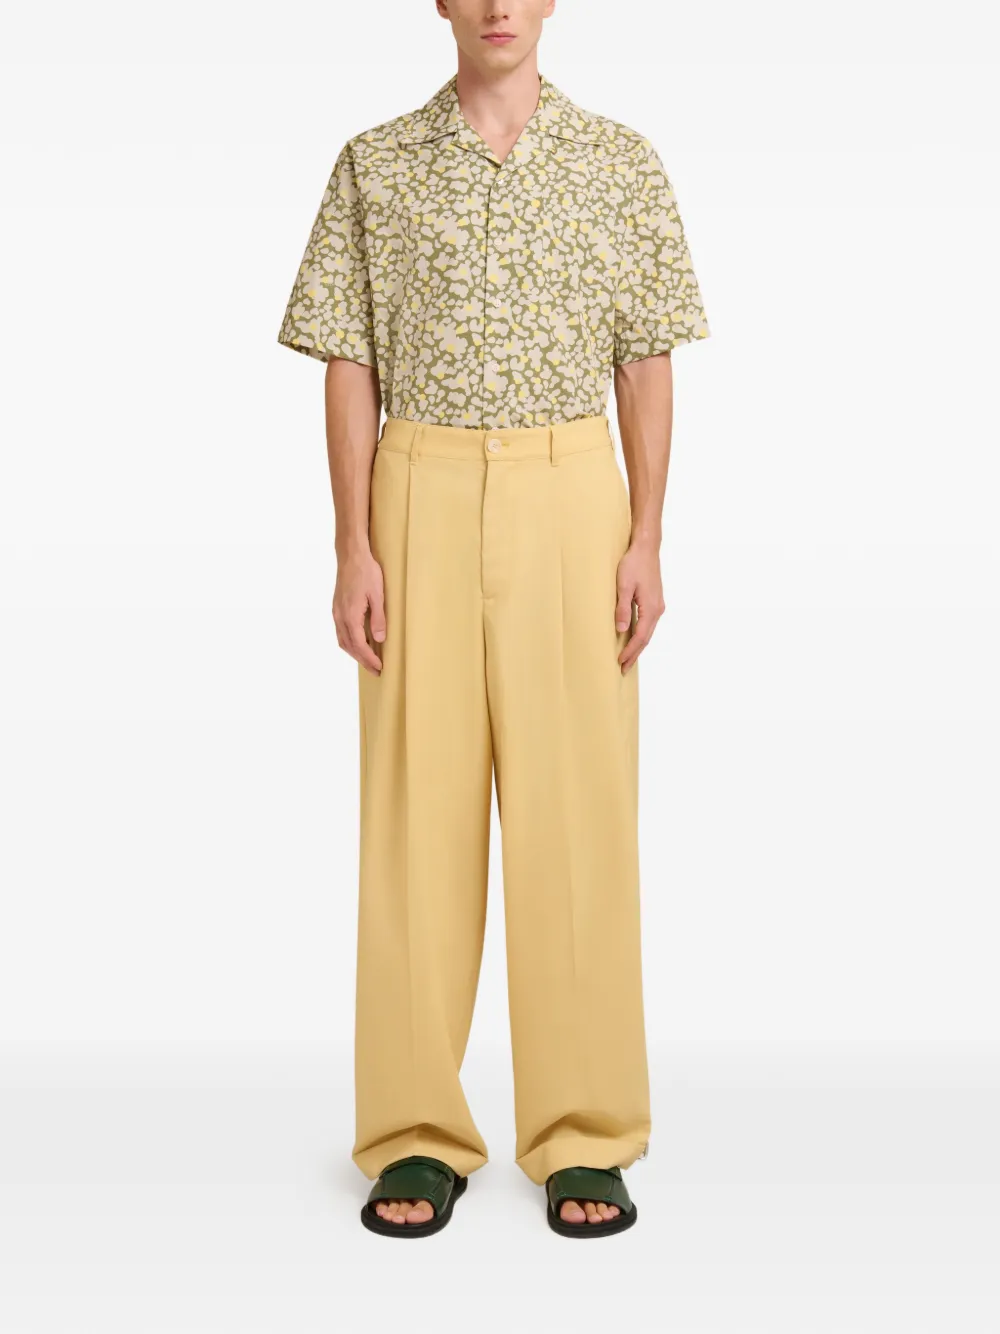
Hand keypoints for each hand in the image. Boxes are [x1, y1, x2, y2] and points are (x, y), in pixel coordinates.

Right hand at [333, 546, 385, 675]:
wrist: (351, 555)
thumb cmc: (366, 572)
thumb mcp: (378, 595)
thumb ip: (378, 618)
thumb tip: (379, 639)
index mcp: (350, 615)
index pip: (359, 644)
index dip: (369, 658)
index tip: (379, 667)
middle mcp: (340, 616)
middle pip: (349, 646)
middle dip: (362, 660)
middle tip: (376, 670)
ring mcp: (336, 612)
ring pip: (342, 640)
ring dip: (354, 652)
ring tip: (368, 660)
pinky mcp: (337, 607)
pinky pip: (341, 631)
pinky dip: (349, 642)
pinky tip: (358, 643)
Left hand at [615, 535, 664, 673]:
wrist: (646, 548)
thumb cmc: (634, 564)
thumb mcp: (624, 586)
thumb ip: (622, 609)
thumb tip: (621, 630)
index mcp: (651, 608)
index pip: (641, 637)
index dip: (630, 651)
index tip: (620, 662)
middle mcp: (657, 609)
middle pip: (646, 638)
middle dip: (635, 654)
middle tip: (623, 668)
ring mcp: (658, 605)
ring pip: (648, 631)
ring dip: (638, 645)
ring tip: (628, 658)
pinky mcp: (655, 600)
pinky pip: (648, 623)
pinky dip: (641, 634)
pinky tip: (633, 637)